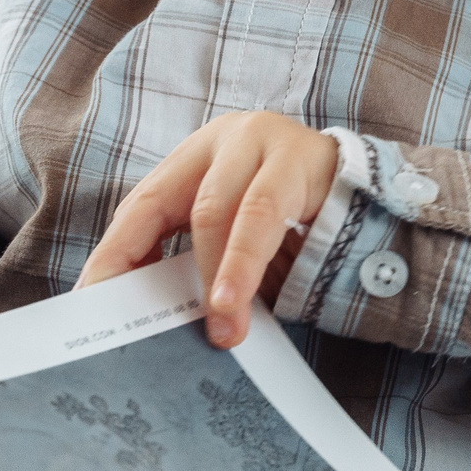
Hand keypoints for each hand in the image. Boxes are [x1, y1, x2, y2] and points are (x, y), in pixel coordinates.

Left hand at [77, 112, 338, 348]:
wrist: (379, 197)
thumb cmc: (300, 223)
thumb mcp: (241, 240)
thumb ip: (202, 263)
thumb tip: (154, 319)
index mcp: (199, 157)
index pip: (142, 205)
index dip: (114, 253)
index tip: (91, 300)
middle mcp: (225, 139)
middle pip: (166, 203)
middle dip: (148, 270)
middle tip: (139, 329)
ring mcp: (264, 142)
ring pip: (215, 211)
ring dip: (211, 277)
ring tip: (217, 330)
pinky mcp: (301, 159)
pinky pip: (262, 216)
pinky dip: (241, 265)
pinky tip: (233, 303)